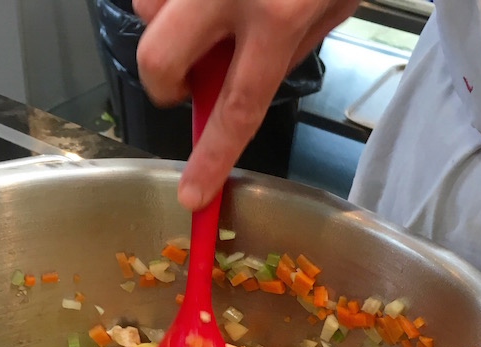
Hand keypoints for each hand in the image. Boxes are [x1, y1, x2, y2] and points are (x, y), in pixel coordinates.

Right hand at [134, 0, 358, 210]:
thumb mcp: (333, 6)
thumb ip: (285, 45)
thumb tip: (240, 76)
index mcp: (279, 17)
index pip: (236, 107)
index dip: (210, 159)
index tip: (191, 194)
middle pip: (158, 58)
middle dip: (164, 83)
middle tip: (187, 82)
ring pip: (147, 7)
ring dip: (169, 19)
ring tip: (211, 8)